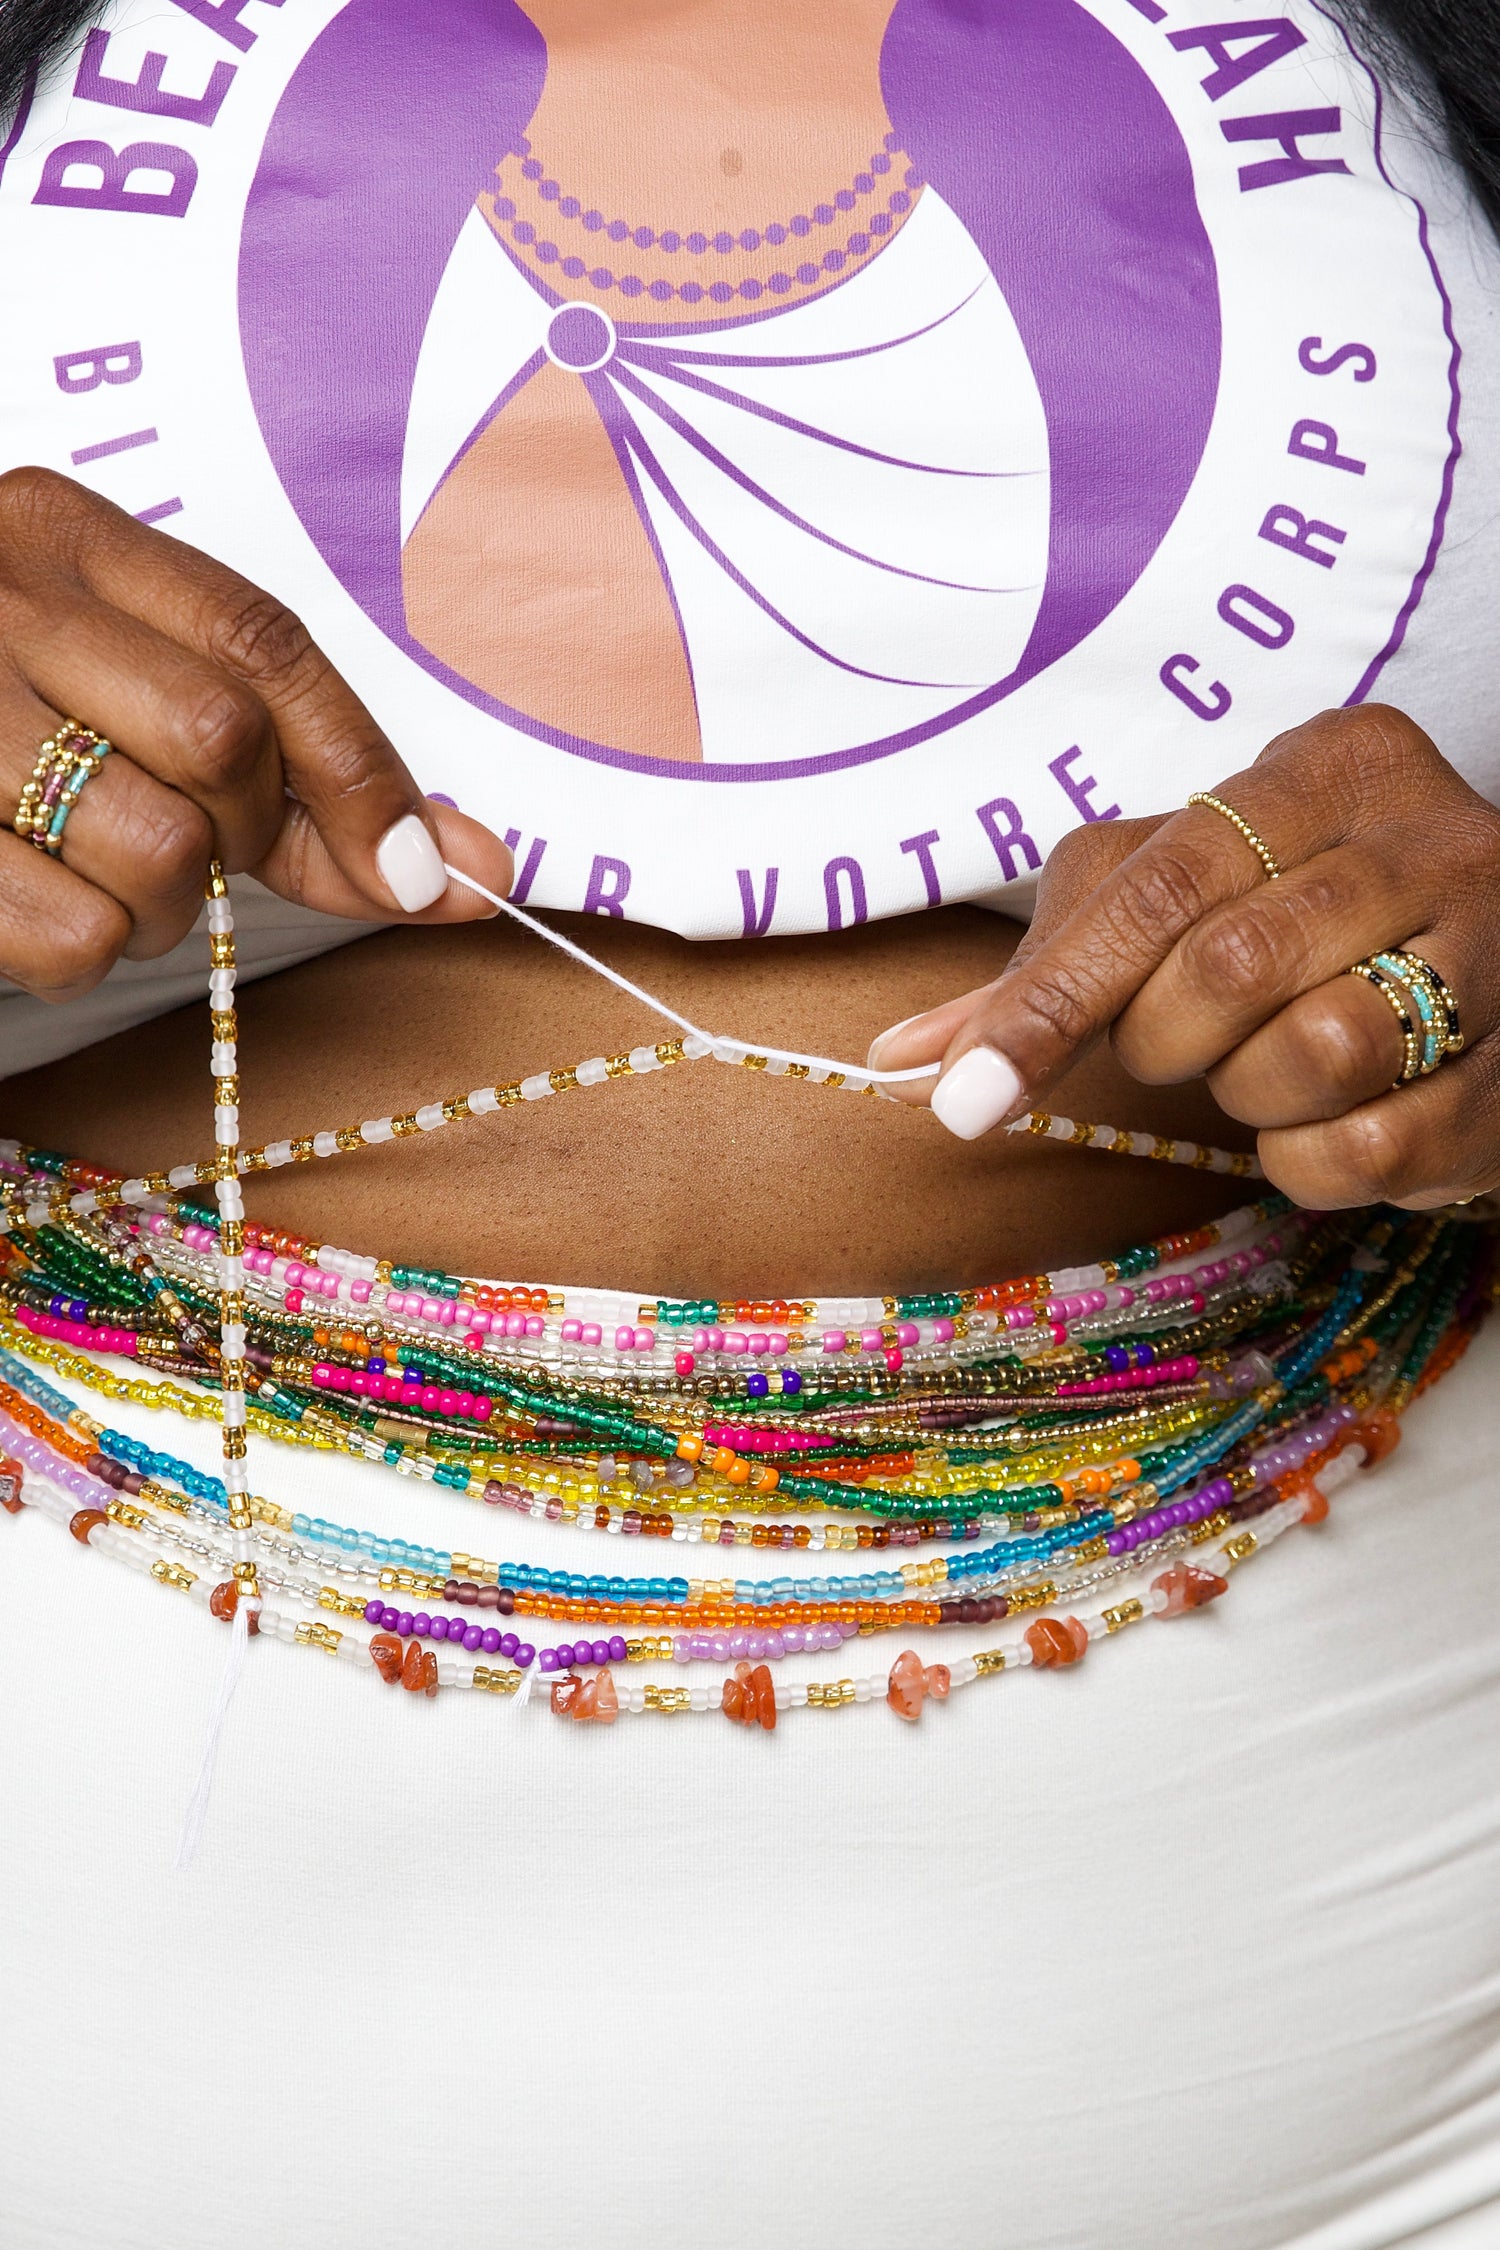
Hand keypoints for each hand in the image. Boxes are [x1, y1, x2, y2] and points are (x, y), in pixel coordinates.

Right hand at [0, 469, 511, 1001]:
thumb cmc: (7, 719)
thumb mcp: (135, 697)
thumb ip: (300, 780)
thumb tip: (471, 871)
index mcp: (62, 534)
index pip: (261, 641)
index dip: (363, 769)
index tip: (427, 870)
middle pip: (222, 739)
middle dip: (242, 830)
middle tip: (194, 842)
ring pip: (158, 851)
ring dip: (165, 905)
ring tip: (96, 868)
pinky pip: (73, 936)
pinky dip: (84, 953)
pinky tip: (36, 901)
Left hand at [868, 706, 1499, 1209]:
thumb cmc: (1304, 922)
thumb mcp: (1186, 898)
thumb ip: (1053, 968)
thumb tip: (903, 1062)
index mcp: (1333, 764)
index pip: (1160, 883)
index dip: (1052, 999)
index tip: (966, 1099)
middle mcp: (1429, 837)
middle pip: (1226, 970)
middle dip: (1164, 1041)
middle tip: (1182, 1042)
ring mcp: (1498, 949)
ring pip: (1310, 1059)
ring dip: (1251, 1095)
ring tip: (1274, 1065)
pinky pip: (1368, 1150)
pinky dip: (1313, 1161)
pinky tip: (1333, 1119)